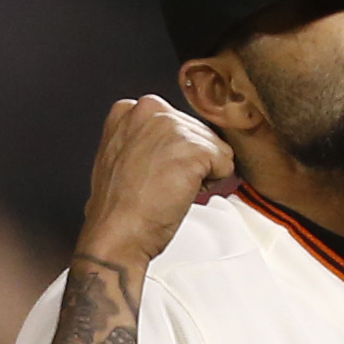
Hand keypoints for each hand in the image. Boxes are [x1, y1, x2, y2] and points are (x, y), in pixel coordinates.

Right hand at [76, 95, 234, 275]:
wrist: (117, 233)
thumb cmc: (118, 208)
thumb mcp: (123, 156)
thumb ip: (147, 140)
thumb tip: (174, 146)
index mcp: (130, 109)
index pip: (177, 123)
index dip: (174, 153)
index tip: (155, 172)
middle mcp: (151, 109)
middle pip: (198, 132)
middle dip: (189, 161)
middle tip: (162, 184)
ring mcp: (173, 126)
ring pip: (214, 147)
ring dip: (201, 173)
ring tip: (169, 189)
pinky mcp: (193, 147)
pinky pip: (226, 163)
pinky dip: (213, 184)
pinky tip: (183, 192)